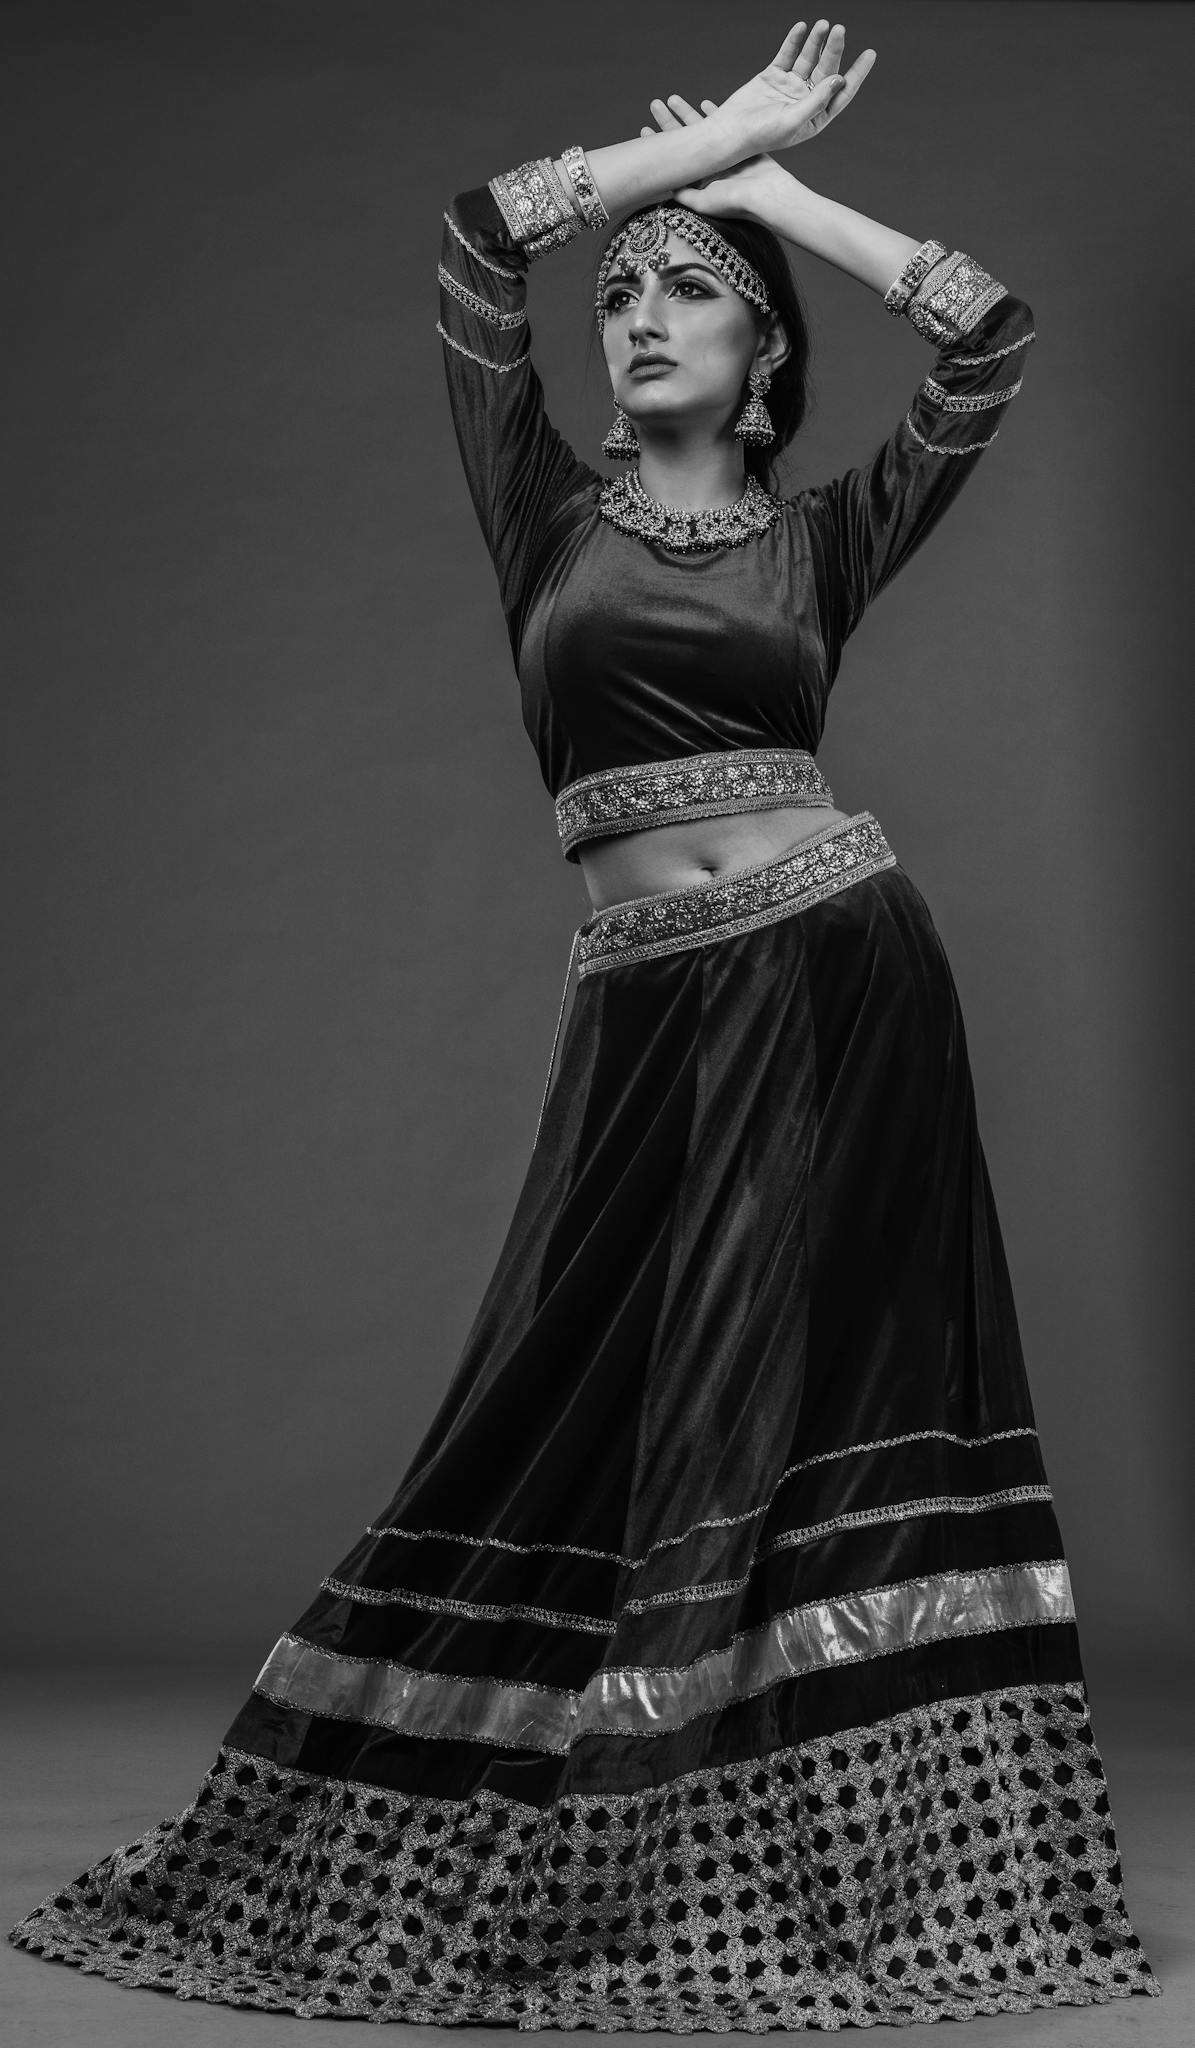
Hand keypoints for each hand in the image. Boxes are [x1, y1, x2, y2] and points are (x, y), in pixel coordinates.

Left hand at [639, 96, 793, 221]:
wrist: (769, 195)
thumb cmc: (737, 202)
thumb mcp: (703, 202)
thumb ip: (683, 194)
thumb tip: (663, 186)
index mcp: (698, 180)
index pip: (674, 159)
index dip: (658, 143)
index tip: (644, 130)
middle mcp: (709, 168)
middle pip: (684, 140)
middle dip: (668, 122)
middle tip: (654, 104)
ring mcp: (724, 155)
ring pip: (701, 129)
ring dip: (687, 113)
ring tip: (672, 98)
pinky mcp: (740, 144)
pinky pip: (724, 124)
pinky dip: (714, 114)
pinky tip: (703, 103)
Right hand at [709, 20, 872, 156]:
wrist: (730, 132)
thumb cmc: (761, 135)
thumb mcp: (793, 121)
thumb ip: (816, 101)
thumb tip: (839, 79)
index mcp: (816, 116)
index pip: (842, 92)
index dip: (857, 73)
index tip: (870, 53)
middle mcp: (806, 100)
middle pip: (826, 70)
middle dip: (833, 50)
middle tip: (839, 30)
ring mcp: (790, 86)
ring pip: (808, 59)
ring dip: (816, 41)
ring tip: (823, 25)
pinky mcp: (774, 75)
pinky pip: (787, 54)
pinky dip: (794, 41)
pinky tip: (801, 28)